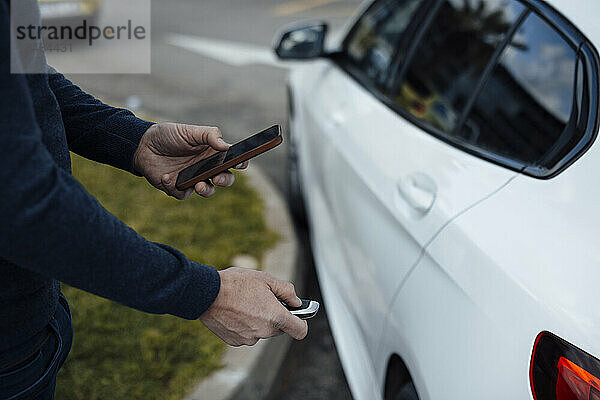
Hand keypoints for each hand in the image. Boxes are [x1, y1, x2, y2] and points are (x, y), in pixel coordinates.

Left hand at [133, 123, 248, 199]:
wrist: (143, 145)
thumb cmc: (169, 135)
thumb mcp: (189, 131)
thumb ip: (209, 136)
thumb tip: (226, 146)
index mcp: (213, 153)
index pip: (233, 160)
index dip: (241, 162)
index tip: (240, 163)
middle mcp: (206, 168)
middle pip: (225, 179)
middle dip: (225, 180)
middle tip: (218, 178)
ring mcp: (193, 179)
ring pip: (207, 190)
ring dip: (206, 190)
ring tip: (199, 185)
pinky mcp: (178, 188)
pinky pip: (183, 194)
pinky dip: (176, 188)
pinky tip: (166, 177)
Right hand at [199, 267, 308, 345]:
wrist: (206, 293)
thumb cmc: (236, 283)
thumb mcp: (266, 279)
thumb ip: (287, 291)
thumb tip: (297, 301)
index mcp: (275, 316)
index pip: (300, 330)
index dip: (302, 323)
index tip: (298, 316)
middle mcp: (264, 332)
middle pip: (278, 328)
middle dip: (274, 315)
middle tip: (263, 299)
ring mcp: (249, 338)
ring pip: (261, 331)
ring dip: (258, 320)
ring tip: (245, 303)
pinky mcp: (235, 341)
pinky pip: (247, 334)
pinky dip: (244, 325)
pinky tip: (235, 311)